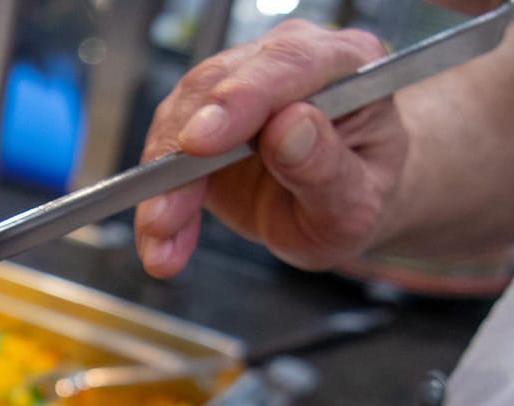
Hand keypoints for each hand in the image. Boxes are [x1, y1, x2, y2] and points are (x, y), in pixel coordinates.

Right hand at [133, 19, 405, 277]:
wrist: (337, 204)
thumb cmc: (356, 197)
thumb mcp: (356, 203)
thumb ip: (327, 169)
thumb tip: (289, 128)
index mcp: (347, 66)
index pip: (289, 64)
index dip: (241, 98)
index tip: (202, 141)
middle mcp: (289, 61)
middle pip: (219, 85)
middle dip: (184, 150)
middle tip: (165, 210)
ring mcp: (241, 83)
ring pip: (181, 114)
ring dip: (162, 181)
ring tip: (160, 235)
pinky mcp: (203, 114)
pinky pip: (167, 147)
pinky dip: (157, 195)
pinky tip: (159, 236)